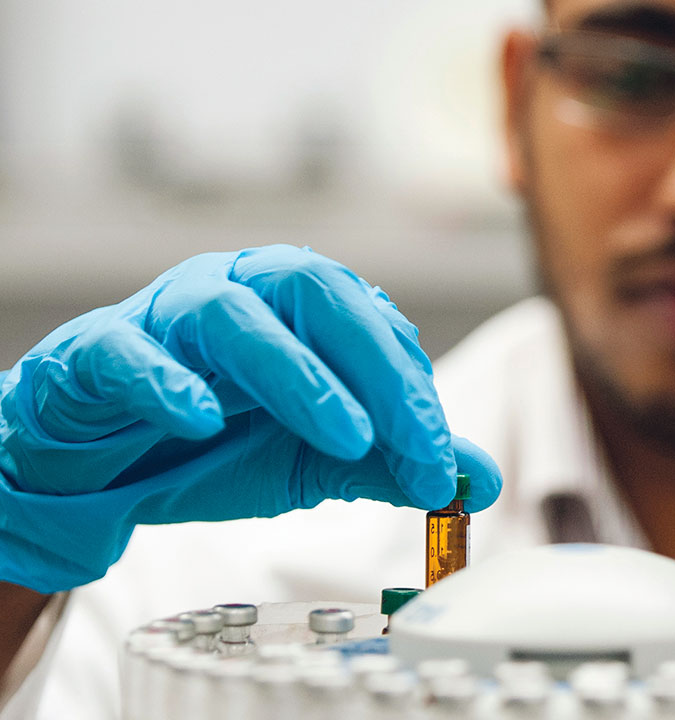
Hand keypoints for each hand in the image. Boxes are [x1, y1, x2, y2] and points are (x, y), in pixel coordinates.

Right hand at [0, 245, 500, 592]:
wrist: (102, 466)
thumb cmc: (214, 446)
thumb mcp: (314, 461)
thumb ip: (391, 464)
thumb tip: (479, 481)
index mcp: (298, 308)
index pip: (372, 327)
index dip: (414, 392)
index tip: (441, 463)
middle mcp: (240, 291)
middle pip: (316, 290)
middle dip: (377, 367)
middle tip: (415, 443)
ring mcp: (167, 315)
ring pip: (232, 312)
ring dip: (298, 373)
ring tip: (347, 437)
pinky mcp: (99, 351)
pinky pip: (130, 352)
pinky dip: (170, 382)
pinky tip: (205, 423)